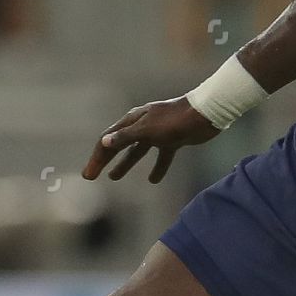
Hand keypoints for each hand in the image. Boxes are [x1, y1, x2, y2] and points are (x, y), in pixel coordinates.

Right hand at [83, 97, 221, 182]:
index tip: (89, 175)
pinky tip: (153, 180)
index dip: (97, 158)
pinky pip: (161, 157)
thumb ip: (127, 136)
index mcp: (133, 120)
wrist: (206, 114)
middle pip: (119, 145)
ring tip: (114, 178)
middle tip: (91, 176)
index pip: (108, 140)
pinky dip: (157, 168)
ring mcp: (157, 133)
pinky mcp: (172, 140)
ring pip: (137, 151)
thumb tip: (105, 141)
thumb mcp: (147, 130)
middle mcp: (142, 125)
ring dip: (125, 164)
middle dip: (105, 161)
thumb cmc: (175, 120)